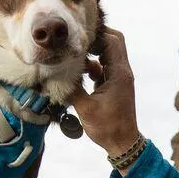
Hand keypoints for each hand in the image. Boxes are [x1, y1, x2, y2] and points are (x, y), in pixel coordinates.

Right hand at [66, 26, 141, 157]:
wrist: (123, 143)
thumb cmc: (107, 127)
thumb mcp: (85, 108)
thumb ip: (72, 88)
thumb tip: (55, 74)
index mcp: (119, 73)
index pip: (112, 41)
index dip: (96, 34)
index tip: (77, 35)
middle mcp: (123, 71)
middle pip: (114, 42)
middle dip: (96, 38)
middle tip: (77, 40)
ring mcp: (120, 77)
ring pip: (109, 54)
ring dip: (94, 52)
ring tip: (74, 55)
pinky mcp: (115, 84)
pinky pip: (105, 67)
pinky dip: (94, 65)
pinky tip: (79, 71)